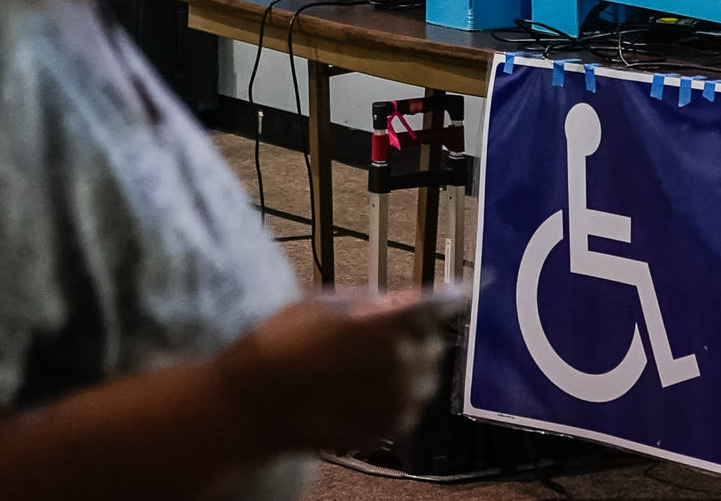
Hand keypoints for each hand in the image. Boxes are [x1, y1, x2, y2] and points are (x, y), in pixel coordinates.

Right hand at [209, 290, 453, 454]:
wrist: (258, 402)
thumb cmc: (284, 342)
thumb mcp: (324, 304)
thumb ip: (369, 302)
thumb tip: (396, 302)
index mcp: (388, 326)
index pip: (437, 308)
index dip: (451, 297)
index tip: (462, 291)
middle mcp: (402, 365)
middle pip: (434, 345)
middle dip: (419, 335)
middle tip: (391, 331)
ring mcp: (397, 402)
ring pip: (426, 379)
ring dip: (412, 366)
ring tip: (378, 362)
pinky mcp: (388, 429)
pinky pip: (410, 407)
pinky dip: (400, 395)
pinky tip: (371, 389)